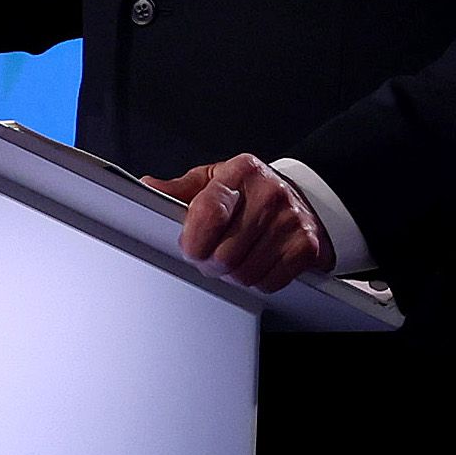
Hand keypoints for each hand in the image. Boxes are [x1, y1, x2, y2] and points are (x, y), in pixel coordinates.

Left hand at [146, 155, 331, 292]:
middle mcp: (269, 193)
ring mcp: (290, 220)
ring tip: (236, 259)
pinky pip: (268, 282)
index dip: (193, 240)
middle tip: (212, 256)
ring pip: (244, 273)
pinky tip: (259, 262)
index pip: (208, 213)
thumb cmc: (252, 192)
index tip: (190, 247)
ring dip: (234, 275)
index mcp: (241, 172)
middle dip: (212, 263)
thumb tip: (149, 187)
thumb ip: (182, 189)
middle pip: (224, 254)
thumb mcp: (215, 180)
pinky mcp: (306, 246)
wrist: (305, 198)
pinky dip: (259, 281)